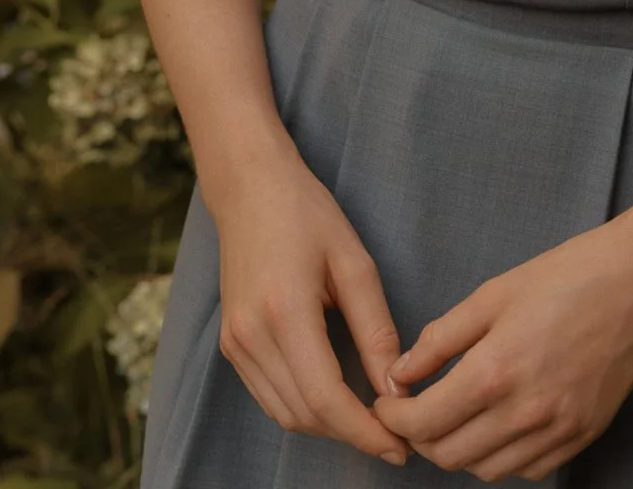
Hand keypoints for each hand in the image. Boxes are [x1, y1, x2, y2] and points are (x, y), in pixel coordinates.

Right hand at [209, 143, 412, 463]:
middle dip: (352, 434)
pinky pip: (269, 397)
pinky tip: (336, 401)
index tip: (401, 445)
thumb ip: (375, 329)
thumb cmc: (308, 214)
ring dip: (329, 427)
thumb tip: (396, 388)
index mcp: (284, 313)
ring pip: (285, 414)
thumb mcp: (354, 262)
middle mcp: (251, 337)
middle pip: (305, 415)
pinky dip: (304, 410)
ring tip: (372, 423)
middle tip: (397, 437)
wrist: (250, 187)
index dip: (364, 432)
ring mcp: (235, 344)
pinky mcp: (231, 345)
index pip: (325, 399)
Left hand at [370, 221, 632, 480]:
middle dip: (420, 437)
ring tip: (453, 416)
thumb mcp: (493, 294)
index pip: (425, 422)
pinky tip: (499, 423)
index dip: (395, 417)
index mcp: (496, 372)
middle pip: (449, 455)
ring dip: (459, 450)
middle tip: (414, 408)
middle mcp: (526, 413)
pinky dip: (502, 456)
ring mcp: (558, 431)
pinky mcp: (583, 436)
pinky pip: (527, 468)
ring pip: (486, 470)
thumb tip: (401, 373)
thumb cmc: (567, 276)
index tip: (388, 401)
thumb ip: (441, 338)